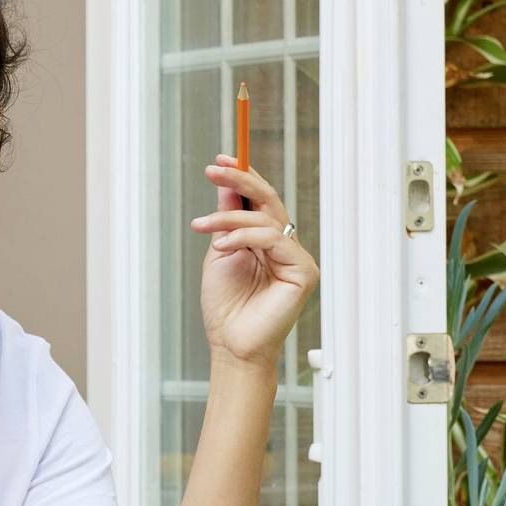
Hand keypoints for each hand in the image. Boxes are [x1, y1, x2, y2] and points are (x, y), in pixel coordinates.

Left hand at [195, 160, 318, 368]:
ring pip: (266, 218)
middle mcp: (285, 246)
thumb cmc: (225, 307)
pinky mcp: (304, 272)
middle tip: (214, 168)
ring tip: (202, 226)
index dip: (244, 177)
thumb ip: (227, 219)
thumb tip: (228, 183)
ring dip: (229, 217)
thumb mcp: (220, 252)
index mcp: (267, 242)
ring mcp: (297, 258)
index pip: (260, 201)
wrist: (231, 345)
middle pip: (269, 200)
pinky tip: (221, 248)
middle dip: (240, 179)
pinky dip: (243, 237)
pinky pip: (274, 240)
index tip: (219, 161)